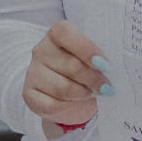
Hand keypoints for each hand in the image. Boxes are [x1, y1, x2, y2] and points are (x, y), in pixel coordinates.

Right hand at [23, 20, 113, 136]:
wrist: (72, 92)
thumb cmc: (87, 68)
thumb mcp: (94, 56)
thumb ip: (100, 56)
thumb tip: (112, 67)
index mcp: (57, 34)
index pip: (65, 33)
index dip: (86, 49)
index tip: (105, 64)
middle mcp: (41, 50)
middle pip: (70, 65)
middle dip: (94, 79)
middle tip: (108, 87)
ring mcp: (33, 72)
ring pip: (62, 88)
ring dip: (83, 93)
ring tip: (93, 93)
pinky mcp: (29, 94)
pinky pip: (52, 105)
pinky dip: (69, 107)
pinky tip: (77, 102)